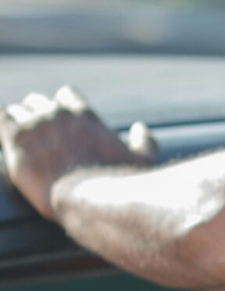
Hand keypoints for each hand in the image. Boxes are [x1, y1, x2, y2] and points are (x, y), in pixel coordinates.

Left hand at [0, 86, 156, 219]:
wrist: (90, 196)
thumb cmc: (118, 180)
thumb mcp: (142, 158)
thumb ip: (144, 140)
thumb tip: (140, 129)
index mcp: (85, 115)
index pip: (66, 94)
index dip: (61, 105)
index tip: (60, 117)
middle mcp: (60, 114)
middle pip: (39, 101)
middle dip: (36, 112)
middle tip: (34, 129)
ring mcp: (37, 124)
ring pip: (18, 110)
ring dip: (17, 120)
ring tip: (17, 135)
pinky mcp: (16, 140)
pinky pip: (1, 119)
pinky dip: (2, 125)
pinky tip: (4, 137)